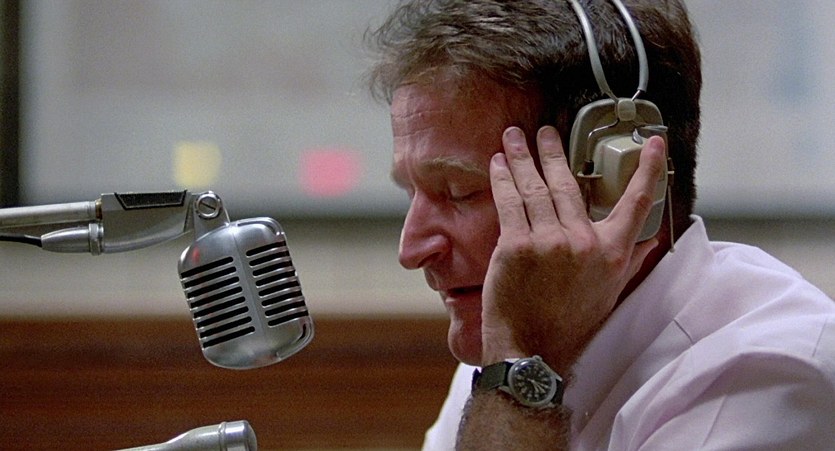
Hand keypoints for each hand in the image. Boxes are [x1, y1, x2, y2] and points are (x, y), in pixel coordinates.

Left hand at [481, 125, 664, 372]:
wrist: (534, 350)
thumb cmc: (572, 323)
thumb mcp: (612, 292)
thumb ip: (632, 260)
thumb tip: (652, 240)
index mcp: (612, 253)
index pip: (637, 203)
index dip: (647, 170)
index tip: (652, 143)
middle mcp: (584, 242)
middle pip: (570, 184)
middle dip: (554, 152)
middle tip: (546, 131)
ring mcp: (550, 242)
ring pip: (537, 188)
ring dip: (523, 157)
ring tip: (515, 136)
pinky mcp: (518, 246)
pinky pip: (510, 202)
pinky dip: (503, 179)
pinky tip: (498, 163)